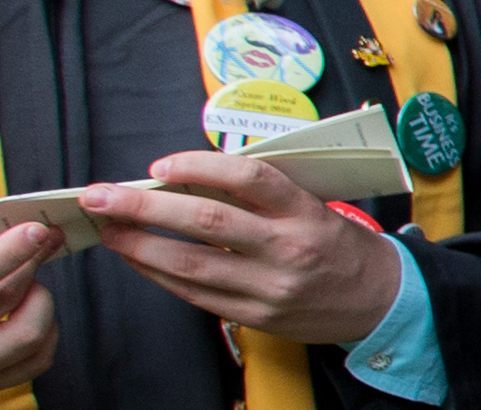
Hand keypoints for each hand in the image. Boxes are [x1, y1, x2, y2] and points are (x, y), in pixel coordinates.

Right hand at [0, 227, 58, 406]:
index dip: (8, 253)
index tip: (35, 231)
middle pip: (0, 307)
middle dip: (31, 266)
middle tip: (39, 244)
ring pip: (24, 343)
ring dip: (41, 304)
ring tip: (26, 281)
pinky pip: (23, 369)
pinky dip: (39, 337)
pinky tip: (26, 314)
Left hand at [83, 153, 402, 343]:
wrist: (378, 298)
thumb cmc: (338, 244)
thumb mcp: (314, 204)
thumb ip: (262, 193)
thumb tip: (190, 178)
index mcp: (305, 211)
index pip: (248, 178)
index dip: (198, 166)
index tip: (159, 166)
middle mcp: (288, 248)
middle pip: (207, 221)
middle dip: (144, 206)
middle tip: (103, 196)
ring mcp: (270, 286)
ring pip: (191, 263)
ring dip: (139, 245)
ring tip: (109, 230)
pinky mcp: (255, 315)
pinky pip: (195, 293)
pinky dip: (159, 273)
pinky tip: (139, 259)